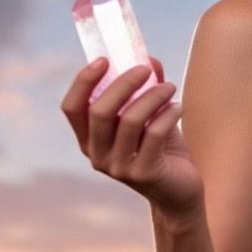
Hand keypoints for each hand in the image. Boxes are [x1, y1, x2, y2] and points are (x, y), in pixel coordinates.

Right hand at [61, 57, 203, 216]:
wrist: (180, 192)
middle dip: (124, 83)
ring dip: (153, 96)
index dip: (83, 82)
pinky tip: (179, 108)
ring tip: (170, 87)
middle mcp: (98, 155)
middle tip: (147, 70)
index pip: (72, 108)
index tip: (103, 59)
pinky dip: (168, 114)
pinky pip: (154, 134)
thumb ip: (146, 89)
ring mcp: (119, 167)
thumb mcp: (150, 117)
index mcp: (89, 140)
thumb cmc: (161, 150)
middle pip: (100, 111)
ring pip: (130, 120)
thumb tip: (149, 59)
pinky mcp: (144, 174)